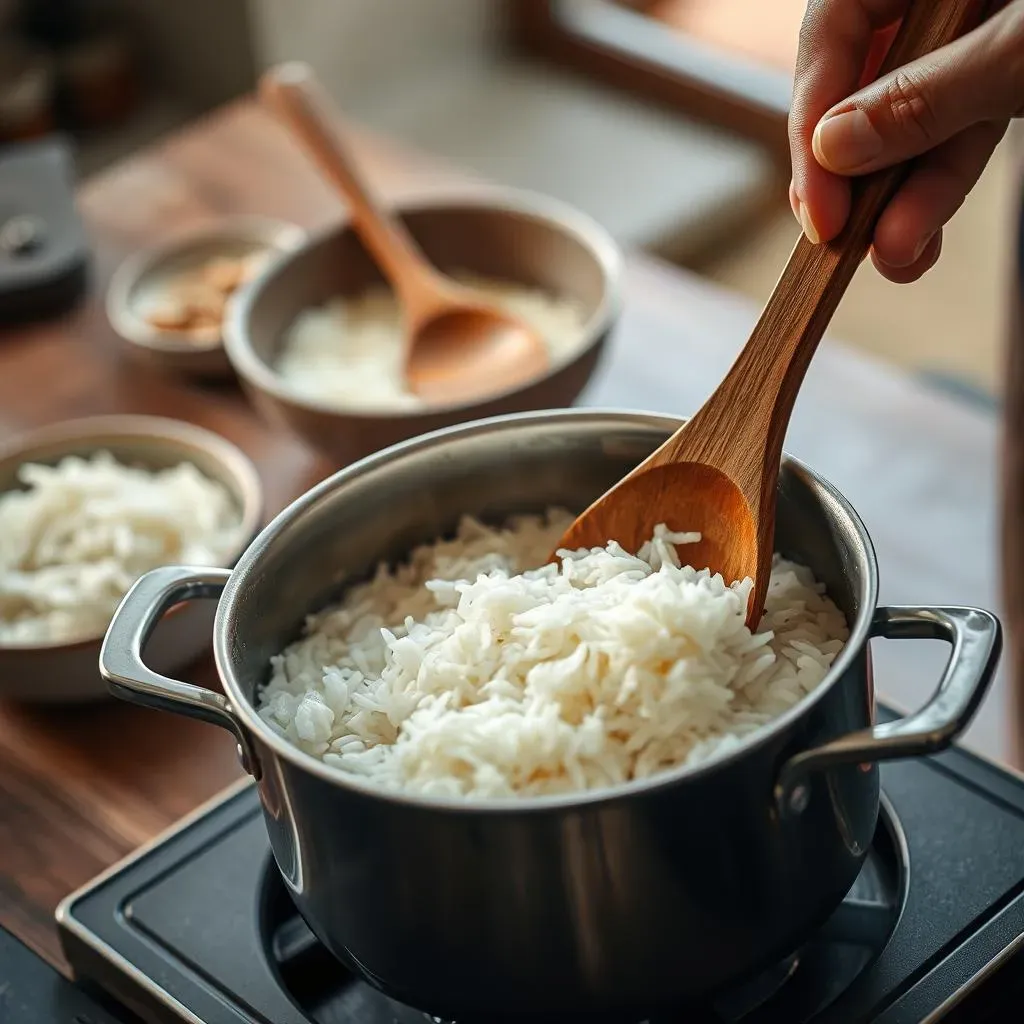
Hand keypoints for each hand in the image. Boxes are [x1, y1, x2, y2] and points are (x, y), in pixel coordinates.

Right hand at [788, 0, 1023, 282]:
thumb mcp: (1020, 46)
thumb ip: (927, 95)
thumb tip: (830, 148)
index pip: (832, 31)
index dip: (813, 123)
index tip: (817, 210)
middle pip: (860, 82)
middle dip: (854, 173)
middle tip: (840, 241)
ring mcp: (969, 29)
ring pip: (910, 118)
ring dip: (898, 197)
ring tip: (895, 257)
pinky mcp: (996, 67)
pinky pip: (954, 127)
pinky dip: (939, 183)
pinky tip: (920, 238)